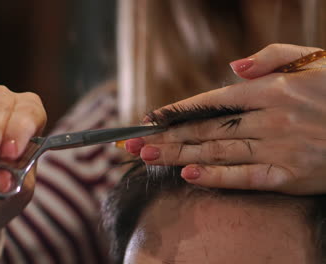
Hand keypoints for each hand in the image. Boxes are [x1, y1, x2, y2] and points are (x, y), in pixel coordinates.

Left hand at [125, 44, 325, 194]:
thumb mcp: (313, 60)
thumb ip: (271, 58)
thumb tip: (232, 68)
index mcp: (272, 90)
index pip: (212, 101)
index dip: (178, 110)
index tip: (151, 118)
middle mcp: (271, 119)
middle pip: (206, 130)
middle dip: (166, 137)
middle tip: (134, 145)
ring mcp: (280, 149)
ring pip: (217, 152)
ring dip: (179, 155)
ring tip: (148, 158)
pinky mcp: (291, 177)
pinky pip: (245, 177)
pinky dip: (216, 177)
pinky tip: (188, 175)